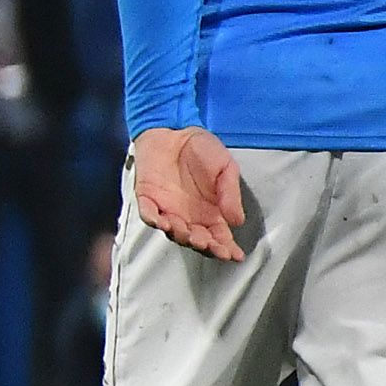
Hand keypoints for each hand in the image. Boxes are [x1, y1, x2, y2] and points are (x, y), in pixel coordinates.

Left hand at [128, 122, 250, 263]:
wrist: (174, 130)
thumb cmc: (202, 149)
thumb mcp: (226, 169)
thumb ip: (230, 194)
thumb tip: (237, 222)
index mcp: (210, 212)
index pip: (219, 236)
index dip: (226, 248)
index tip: (235, 255)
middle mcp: (189, 215)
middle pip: (196, 239)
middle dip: (204, 245)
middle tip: (210, 244)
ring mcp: (167, 208)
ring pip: (173, 231)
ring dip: (181, 235)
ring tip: (190, 235)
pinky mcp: (147, 198)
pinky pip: (148, 214)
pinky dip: (154, 220)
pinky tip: (163, 222)